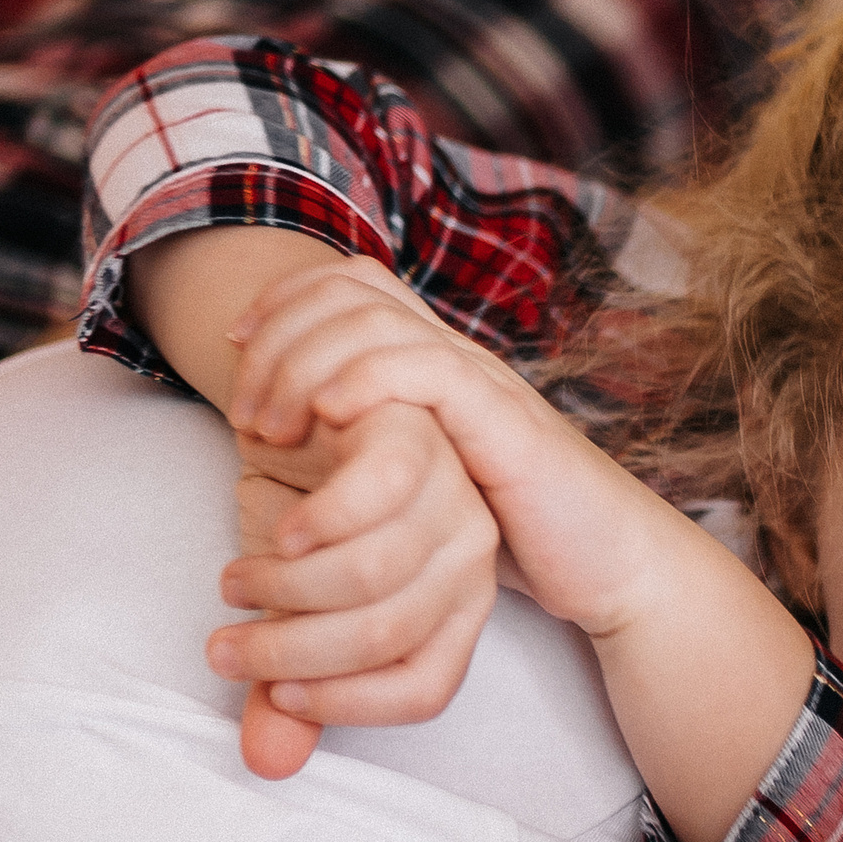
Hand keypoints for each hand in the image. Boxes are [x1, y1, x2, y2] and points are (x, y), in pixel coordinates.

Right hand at [213, 405, 499, 779]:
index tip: (273, 693)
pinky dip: (311, 518)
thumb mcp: (289, 609)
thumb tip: (267, 764)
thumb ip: (284, 683)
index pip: (425, 687)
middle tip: (223, 647)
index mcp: (458, 608)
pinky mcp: (417, 434)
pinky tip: (273, 528)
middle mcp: (469, 557)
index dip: (345, 705)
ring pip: (372, 571)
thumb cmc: (305, 518)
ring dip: (283, 586)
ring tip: (233, 580)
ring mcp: (451, 493)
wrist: (301, 410)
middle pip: (387, 633)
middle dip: (290, 651)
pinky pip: (375, 488)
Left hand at [226, 252, 679, 639]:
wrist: (609, 561)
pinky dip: (366, 379)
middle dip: (279, 335)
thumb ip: (363, 460)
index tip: (233, 351)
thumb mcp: (418, 486)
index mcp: (432, 361)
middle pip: (351, 289)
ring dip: (305, 364)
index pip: (350, 280)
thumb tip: (276, 466)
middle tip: (243, 411)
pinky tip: (328, 419)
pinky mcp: (503, 421)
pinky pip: (427, 367)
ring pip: (376, 321)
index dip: (282, 298)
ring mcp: (481, 381)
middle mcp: (454, 354)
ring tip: (270, 430)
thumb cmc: (512, 534)